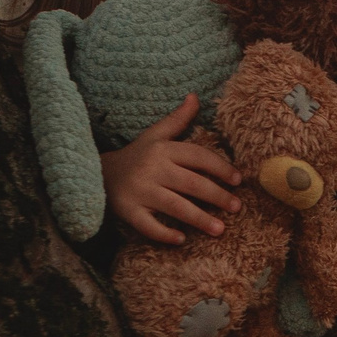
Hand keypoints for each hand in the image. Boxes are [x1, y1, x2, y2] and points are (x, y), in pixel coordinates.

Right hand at [100, 93, 241, 245]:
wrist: (99, 173)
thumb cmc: (136, 155)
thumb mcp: (155, 135)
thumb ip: (178, 119)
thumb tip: (195, 97)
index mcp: (163, 150)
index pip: (198, 156)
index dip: (220, 167)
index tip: (238, 180)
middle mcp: (152, 169)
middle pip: (191, 183)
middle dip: (217, 196)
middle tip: (237, 208)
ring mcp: (139, 191)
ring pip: (174, 205)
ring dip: (199, 218)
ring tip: (220, 230)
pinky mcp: (127, 210)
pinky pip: (147, 225)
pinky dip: (164, 233)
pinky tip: (182, 239)